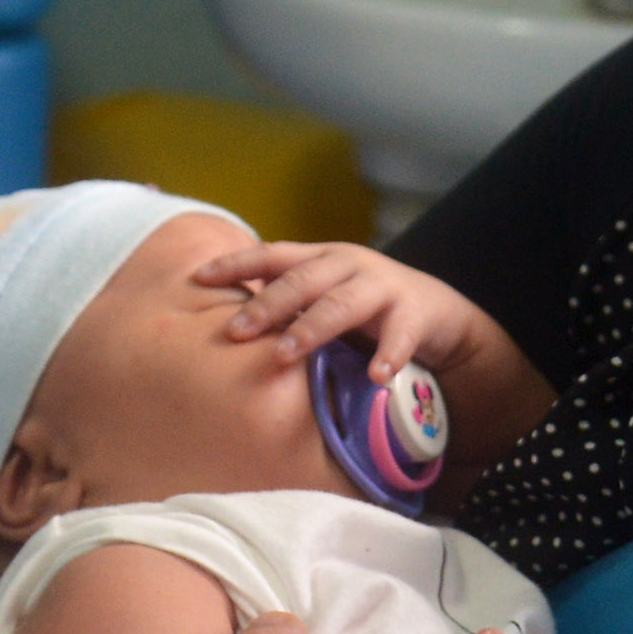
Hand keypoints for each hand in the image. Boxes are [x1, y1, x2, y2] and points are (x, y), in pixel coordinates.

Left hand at [197, 241, 557, 469]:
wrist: (434, 309)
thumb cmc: (361, 305)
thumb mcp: (321, 295)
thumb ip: (283, 301)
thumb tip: (222, 322)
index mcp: (319, 259)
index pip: (271, 256)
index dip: (235, 264)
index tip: (198, 279)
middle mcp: (347, 265)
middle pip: (301, 280)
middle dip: (267, 304)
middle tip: (235, 330)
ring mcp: (381, 287)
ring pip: (341, 304)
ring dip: (311, 328)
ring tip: (284, 353)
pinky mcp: (414, 314)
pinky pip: (400, 336)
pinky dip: (389, 356)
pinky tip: (376, 377)